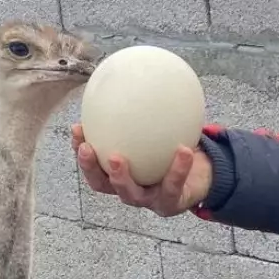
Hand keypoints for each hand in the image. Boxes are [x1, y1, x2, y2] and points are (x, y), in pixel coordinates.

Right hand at [71, 124, 212, 216]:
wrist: (201, 178)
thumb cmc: (172, 152)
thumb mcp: (158, 130)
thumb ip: (144, 111)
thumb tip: (135, 75)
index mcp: (120, 174)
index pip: (94, 164)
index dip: (80, 150)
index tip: (77, 129)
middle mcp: (129, 190)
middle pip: (102, 184)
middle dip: (91, 167)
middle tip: (86, 148)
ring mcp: (148, 199)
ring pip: (130, 193)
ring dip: (121, 177)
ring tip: (118, 158)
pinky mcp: (171, 203)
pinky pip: (173, 184)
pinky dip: (178, 168)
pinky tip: (183, 150)